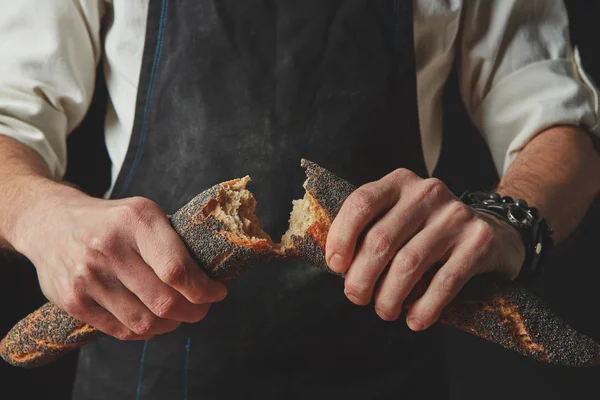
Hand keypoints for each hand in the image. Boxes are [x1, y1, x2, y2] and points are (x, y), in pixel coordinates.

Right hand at [11, 182, 226, 339]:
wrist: (50, 222)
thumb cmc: (112, 220)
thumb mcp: (144, 213)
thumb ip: (173, 241)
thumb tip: (210, 275)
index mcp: (136, 220)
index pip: (177, 270)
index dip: (204, 289)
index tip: (217, 292)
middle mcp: (109, 247)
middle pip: (164, 302)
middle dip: (194, 311)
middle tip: (202, 308)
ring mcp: (87, 276)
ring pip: (145, 323)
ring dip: (171, 325)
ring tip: (178, 315)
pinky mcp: (73, 300)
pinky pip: (121, 330)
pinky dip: (145, 331)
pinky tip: (152, 319)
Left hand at [325, 169, 524, 330]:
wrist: (493, 232)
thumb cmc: (429, 231)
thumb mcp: (399, 217)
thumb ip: (370, 230)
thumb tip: (338, 265)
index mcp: (400, 182)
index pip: (361, 203)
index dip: (341, 237)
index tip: (337, 266)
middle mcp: (427, 193)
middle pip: (380, 240)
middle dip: (361, 277)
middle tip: (357, 297)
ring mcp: (455, 215)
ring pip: (408, 263)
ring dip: (389, 297)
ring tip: (385, 311)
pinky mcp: (479, 241)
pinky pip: (444, 281)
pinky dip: (425, 307)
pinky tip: (415, 320)